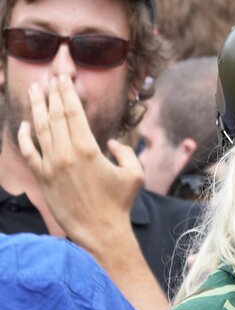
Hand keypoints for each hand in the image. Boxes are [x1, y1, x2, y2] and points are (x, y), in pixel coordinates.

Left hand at [18, 75, 142, 248]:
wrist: (100, 231)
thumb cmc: (119, 203)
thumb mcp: (135, 174)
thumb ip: (126, 152)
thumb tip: (112, 143)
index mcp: (88, 149)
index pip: (73, 113)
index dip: (67, 94)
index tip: (64, 80)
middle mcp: (66, 154)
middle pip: (55, 116)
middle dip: (52, 94)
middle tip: (50, 78)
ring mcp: (51, 166)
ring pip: (40, 129)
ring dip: (37, 107)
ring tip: (35, 90)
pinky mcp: (43, 178)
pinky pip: (29, 152)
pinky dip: (24, 136)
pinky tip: (25, 124)